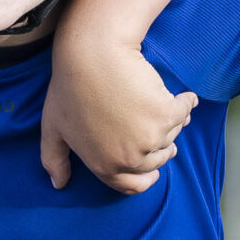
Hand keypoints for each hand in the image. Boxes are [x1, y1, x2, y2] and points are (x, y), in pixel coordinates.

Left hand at [41, 34, 196, 194]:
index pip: (132, 184)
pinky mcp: (166, 116)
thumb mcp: (53, 126)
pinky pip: (184, 112)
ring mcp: (148, 139)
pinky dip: (186, 103)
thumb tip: (58, 185)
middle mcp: (128, 158)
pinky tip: (185, 97)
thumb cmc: (70, 86)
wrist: (92, 54)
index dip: (145, 177)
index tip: (154, 170)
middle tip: (155, 130)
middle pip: (156, 160)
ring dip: (170, 122)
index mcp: (104, 166)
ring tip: (159, 104)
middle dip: (159, 148)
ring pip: (171, 135)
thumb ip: (54, 158)